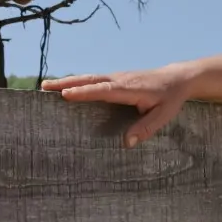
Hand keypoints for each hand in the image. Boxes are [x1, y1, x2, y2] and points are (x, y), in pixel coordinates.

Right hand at [41, 65, 193, 147]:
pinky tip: (65, 87)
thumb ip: (146, 128)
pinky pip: (93, 80)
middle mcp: (119, 80)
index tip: (65, 95)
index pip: (103, 90)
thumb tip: (126, 143)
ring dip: (67, 81)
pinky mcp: (115, 79)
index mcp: (129, 89)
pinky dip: (77, 82)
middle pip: (89, 80)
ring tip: (46, 86)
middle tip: (45, 87)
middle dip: (66, 83)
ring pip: (88, 78)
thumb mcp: (164, 115)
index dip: (84, 92)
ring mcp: (116, 77)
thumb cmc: (170, 98)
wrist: (177, 78)